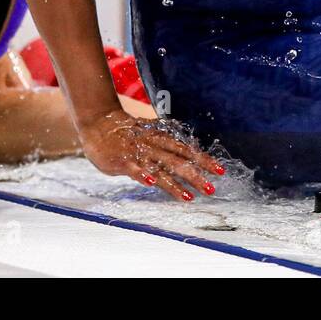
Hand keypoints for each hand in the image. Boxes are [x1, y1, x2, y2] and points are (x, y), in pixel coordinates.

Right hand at [79, 109, 224, 201]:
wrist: (99, 122)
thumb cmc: (127, 133)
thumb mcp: (150, 136)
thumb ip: (165, 147)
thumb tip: (185, 155)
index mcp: (162, 139)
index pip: (187, 151)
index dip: (204, 160)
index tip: (221, 171)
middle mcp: (154, 146)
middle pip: (179, 161)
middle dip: (196, 176)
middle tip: (211, 189)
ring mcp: (138, 153)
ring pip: (159, 169)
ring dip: (175, 183)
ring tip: (189, 197)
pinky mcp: (122, 161)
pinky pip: (133, 169)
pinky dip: (142, 174)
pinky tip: (150, 183)